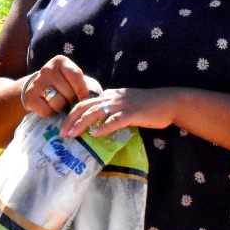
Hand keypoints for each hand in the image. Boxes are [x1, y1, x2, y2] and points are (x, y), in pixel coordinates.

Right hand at [19, 55, 101, 115]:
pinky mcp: (29, 96)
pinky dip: (50, 113)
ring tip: (57, 102)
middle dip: (71, 100)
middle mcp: (47, 69)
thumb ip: (87, 85)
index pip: (76, 76)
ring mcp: (37, 82)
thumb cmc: (62, 84)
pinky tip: (47, 106)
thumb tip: (99, 97)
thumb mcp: (74, 80)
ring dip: (61, 108)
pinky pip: (47, 111)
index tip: (86, 100)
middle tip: (67, 99)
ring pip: (58, 103)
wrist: (36, 88)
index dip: (83, 91)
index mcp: (61, 62)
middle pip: (68, 93)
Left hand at [61, 87, 178, 138]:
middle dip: (70, 119)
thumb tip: (98, 122)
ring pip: (95, 112)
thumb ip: (111, 109)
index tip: (64, 126)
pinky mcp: (132, 113)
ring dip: (81, 124)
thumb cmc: (148, 105)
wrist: (168, 102)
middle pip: (85, 106)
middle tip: (61, 133)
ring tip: (72, 134)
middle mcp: (112, 97)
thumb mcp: (125, 104)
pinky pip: (114, 120)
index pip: (85, 102)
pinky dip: (103, 127)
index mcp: (109, 95)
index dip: (72, 114)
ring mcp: (121, 105)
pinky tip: (95, 134)